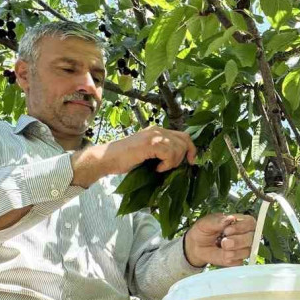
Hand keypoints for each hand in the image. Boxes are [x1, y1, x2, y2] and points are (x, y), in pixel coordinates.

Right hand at [71, 125, 197, 187]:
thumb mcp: (149, 153)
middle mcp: (157, 130)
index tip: (191, 162)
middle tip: (170, 167)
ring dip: (173, 162)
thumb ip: (163, 151)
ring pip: (178, 148)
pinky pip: (169, 154)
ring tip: (160, 168)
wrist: (108, 158)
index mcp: (158, 131)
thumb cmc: (125, 159)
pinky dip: (166, 164)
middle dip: (183, 157)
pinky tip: (156, 168)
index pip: (184, 136)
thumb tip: (182, 160)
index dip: (191, 149)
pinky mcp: (149, 144)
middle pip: (184, 140)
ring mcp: (153, 136)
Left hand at [183, 213, 257, 267]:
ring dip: (232, 252)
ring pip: (246, 252)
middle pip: (251, 238)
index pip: (250, 223)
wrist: (196, 246)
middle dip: (237, 241)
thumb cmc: (203, 231)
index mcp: (240, 222)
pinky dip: (229, 260)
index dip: (241, 227)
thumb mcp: (206, 223)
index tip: (227, 230)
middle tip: (224, 242)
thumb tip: (230, 218)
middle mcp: (245, 235)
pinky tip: (221, 255)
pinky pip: (238, 262)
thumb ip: (218, 221)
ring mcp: (243, 249)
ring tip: (221, 247)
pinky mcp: (238, 260)